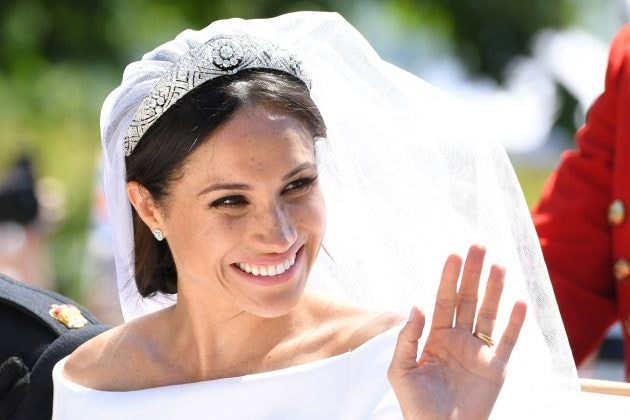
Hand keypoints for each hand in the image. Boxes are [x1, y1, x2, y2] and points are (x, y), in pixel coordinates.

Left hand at [387, 245, 526, 419]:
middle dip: (473, 274)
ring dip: (495, 290)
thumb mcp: (401, 370)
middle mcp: (459, 340)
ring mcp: (479, 353)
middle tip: (479, 246)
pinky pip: (507, 342)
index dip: (449, 278)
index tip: (454, 255)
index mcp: (435, 338)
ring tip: (500, 265)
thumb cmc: (415, 406)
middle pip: (468, 300)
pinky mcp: (497, 369)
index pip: (443, 300)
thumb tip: (416, 305)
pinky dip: (515, 323)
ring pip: (489, 314)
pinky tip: (519, 302)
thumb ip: (407, 338)